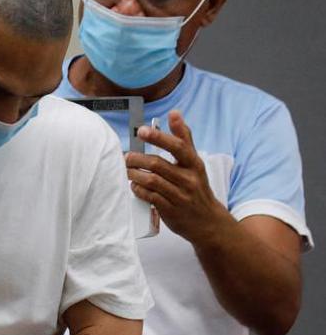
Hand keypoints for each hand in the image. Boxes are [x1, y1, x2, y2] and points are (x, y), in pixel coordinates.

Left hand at [127, 111, 230, 244]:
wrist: (207, 221)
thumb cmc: (197, 187)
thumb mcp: (194, 163)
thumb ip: (184, 139)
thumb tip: (175, 113)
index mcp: (194, 164)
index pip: (178, 147)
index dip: (159, 137)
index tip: (142, 130)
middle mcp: (189, 179)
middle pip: (158, 164)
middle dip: (138, 158)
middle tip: (126, 156)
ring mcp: (180, 195)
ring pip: (151, 180)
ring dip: (134, 173)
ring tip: (126, 169)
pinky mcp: (170, 209)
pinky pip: (149, 196)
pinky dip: (138, 189)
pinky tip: (134, 185)